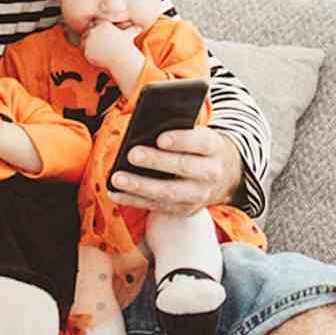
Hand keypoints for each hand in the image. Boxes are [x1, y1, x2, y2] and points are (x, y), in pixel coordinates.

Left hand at [81, 21, 139, 74]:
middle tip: (99, 47)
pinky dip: (89, 55)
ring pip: (83, 42)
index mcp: (102, 24)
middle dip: (90, 39)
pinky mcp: (86, 49)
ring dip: (88, 47)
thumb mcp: (129, 35)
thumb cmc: (126, 47)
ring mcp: (89, 39)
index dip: (96, 31)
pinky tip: (98, 57)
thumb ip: (132, 30)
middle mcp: (94, 30)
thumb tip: (140, 27)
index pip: (94, 24)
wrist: (122, 59)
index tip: (102, 39)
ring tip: (99, 52)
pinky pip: (84, 51)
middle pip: (86, 33)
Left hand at [108, 124, 242, 214]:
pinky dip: (133, 200)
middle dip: (156, 162)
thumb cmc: (197, 147)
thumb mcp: (197, 133)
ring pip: (168, 192)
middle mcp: (210, 173)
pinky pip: (156, 206)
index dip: (182, 141)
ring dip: (140, 186)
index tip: (160, 139)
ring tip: (117, 178)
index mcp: (214, 148)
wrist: (220, 177)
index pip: (201, 143)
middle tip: (132, 154)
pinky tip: (115, 192)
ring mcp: (198, 195)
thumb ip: (178, 126)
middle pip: (183, 167)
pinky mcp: (183, 209)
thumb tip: (145, 124)